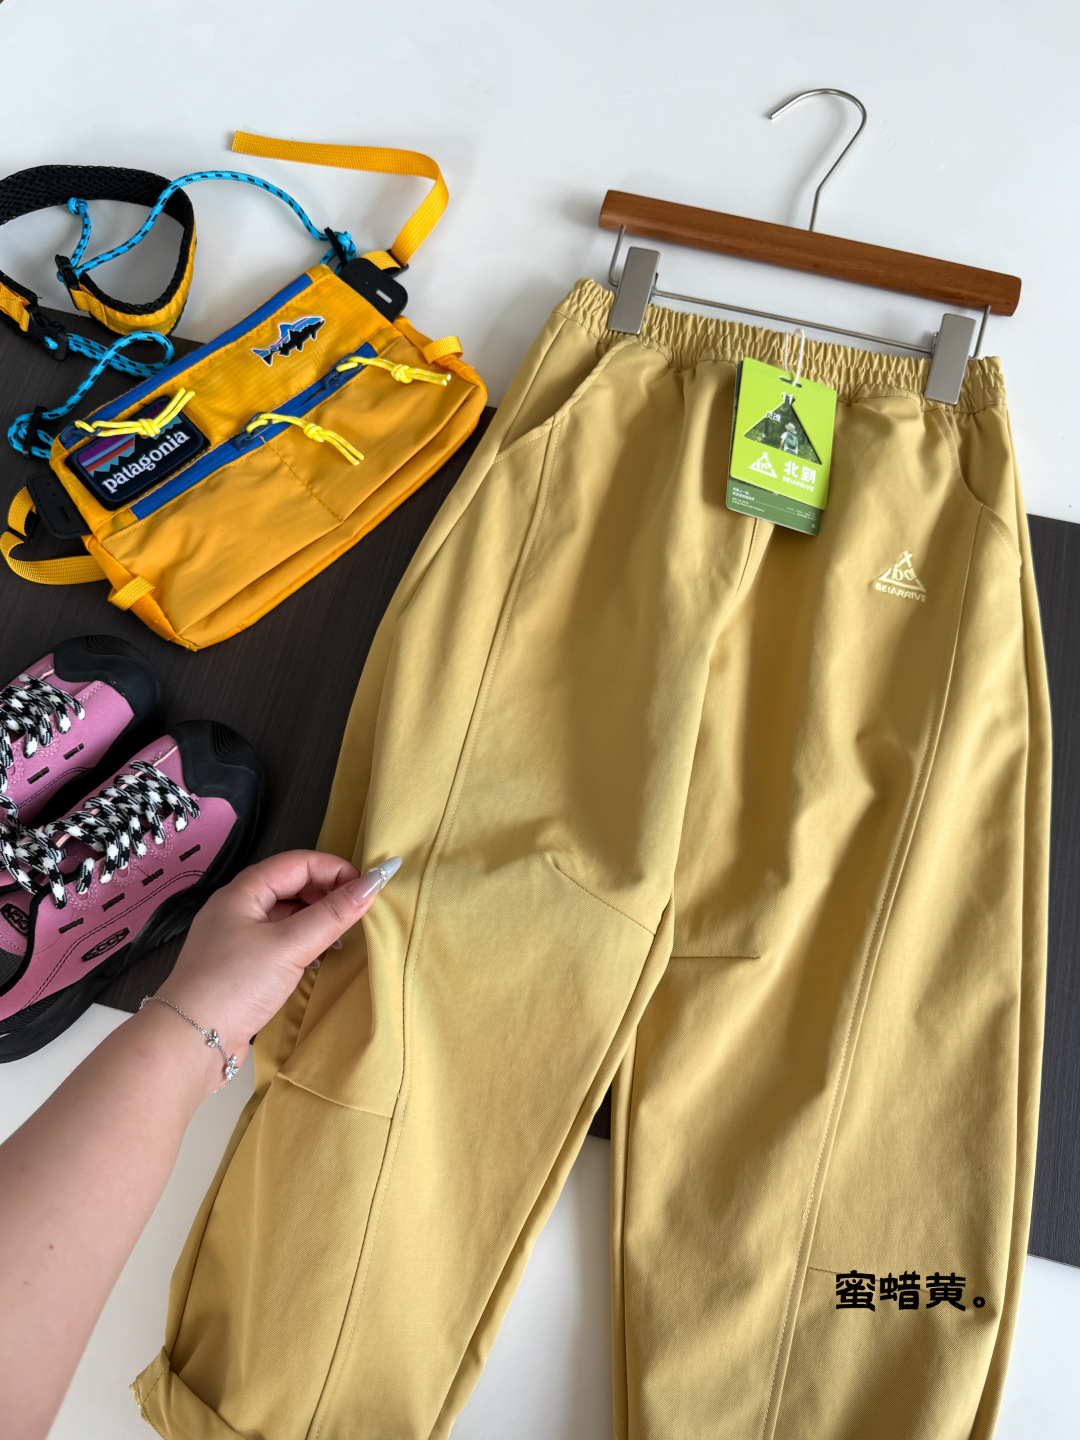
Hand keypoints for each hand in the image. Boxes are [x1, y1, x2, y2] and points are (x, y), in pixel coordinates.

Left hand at [153, 850, 400, 1080]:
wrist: (189, 1041)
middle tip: (354, 913)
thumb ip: (332, 914)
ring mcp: (236, 938)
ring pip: (285, 914)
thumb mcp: (290, 945)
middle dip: (326, 893)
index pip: (298, 863)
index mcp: (243, 892)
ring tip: (338, 936)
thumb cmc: (233, 986)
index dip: (334, 869)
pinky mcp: (240, 966)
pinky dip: (302, 942)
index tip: (365, 887)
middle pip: (291, 885)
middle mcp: (237, 909)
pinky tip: (314, 958)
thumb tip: (371, 884)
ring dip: (315, 919)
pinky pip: (278, 940)